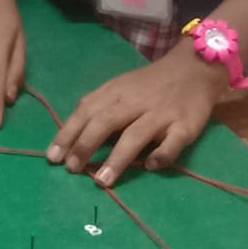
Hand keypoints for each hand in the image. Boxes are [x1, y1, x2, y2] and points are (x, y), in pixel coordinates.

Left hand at [46, 41, 224, 182]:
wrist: (194, 68)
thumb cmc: (150, 83)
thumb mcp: (120, 87)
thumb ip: (98, 105)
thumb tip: (71, 132)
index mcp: (116, 92)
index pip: (86, 111)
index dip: (69, 133)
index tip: (53, 157)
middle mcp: (135, 102)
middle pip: (106, 121)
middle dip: (86, 145)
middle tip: (71, 169)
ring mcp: (161, 113)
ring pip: (136, 134)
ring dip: (117, 157)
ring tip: (101, 180)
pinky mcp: (186, 125)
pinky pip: (173, 142)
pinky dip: (161, 155)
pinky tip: (149, 167)